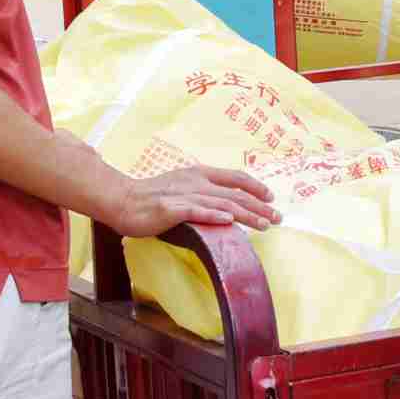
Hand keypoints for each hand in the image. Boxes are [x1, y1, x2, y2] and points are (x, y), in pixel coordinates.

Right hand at [100, 164, 279, 238]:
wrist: (121, 199)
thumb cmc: (151, 197)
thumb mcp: (182, 187)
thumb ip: (203, 192)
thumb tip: (226, 206)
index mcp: (199, 174)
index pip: (234, 177)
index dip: (255, 186)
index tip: (271, 197)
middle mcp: (195, 182)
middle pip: (235, 194)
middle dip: (260, 206)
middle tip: (278, 217)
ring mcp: (183, 195)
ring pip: (222, 204)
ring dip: (246, 215)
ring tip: (264, 224)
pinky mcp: (170, 210)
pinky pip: (196, 212)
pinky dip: (214, 216)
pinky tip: (229, 222)